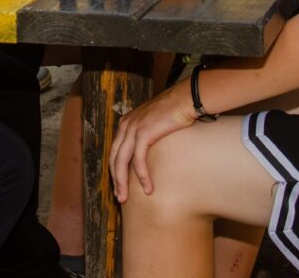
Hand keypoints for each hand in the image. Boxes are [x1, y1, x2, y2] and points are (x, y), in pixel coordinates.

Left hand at [109, 81, 197, 201]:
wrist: (184, 99)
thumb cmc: (174, 112)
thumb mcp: (154, 123)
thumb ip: (147, 135)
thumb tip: (148, 153)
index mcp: (126, 123)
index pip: (115, 151)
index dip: (115, 170)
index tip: (119, 186)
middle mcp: (125, 125)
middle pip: (114, 158)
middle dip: (116, 180)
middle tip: (120, 198)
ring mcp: (133, 128)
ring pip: (121, 162)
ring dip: (122, 182)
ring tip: (125, 198)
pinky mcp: (144, 133)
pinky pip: (138, 160)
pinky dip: (142, 176)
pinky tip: (147, 188)